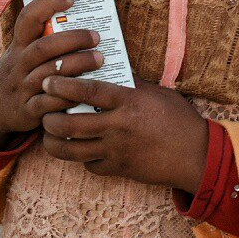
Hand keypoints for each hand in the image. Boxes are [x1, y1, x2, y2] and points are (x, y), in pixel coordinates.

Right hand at [0, 0, 106, 149]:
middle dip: (73, 40)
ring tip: (100, 59)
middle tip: (96, 37)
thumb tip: (84, 12)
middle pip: (44, 47)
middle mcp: (19, 64)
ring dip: (77, 65)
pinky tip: (85, 90)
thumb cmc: (20, 71)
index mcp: (19, 45)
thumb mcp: (22, 51)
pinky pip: (49, 103)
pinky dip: (68, 97)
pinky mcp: (28, 110)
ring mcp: (22, 87)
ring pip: (49, 74)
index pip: (27, 18)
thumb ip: (45, 37)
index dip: (47, 5)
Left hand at [38, 75, 210, 192]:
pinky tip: (79, 149)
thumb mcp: (156, 93)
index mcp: (128, 103)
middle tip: (42, 110)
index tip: (48, 80)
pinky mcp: (119, 170)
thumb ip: (131, 83)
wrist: (196, 155)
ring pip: (72, 151)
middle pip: (70, 125)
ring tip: (49, 132)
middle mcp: (119, 127)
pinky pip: (90, 166)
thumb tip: (110, 67)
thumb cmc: (179, 119)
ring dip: (54, 141)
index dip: (63, 85)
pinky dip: (80, 158)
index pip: (88, 92)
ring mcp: (116, 151)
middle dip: (49, 118)